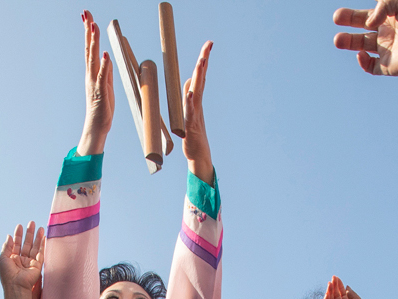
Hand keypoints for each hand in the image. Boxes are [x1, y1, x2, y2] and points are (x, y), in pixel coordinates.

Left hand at [0, 222, 45, 298]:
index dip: (18, 235)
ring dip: (37, 237)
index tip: (20, 226)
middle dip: (29, 233)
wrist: (16, 287)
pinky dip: (42, 246)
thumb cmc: (7, 275)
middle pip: (26, 244)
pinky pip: (41, 254)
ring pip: (34, 247)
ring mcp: (30, 263)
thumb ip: (6, 247)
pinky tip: (43, 237)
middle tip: (31, 223)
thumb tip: (9, 236)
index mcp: (13, 258)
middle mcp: (22, 260)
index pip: (16, 244)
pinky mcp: (37, 266)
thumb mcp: (2, 258)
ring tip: (39, 227)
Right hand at [77, 10, 114, 156]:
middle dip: (88, 31)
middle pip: (89, 49)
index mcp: (92, 73)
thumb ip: (107, 72)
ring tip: (94, 26)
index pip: (90, 49)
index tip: (87, 17)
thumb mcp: (107, 86)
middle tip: (86, 14)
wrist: (97, 126)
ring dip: (93, 42)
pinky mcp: (101, 91)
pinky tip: (104, 53)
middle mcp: (90, 75)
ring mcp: (94, 82)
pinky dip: (103, 64)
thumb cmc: (102, 108)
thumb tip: (108, 58)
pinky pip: (102, 76)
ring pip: (93, 58)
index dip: (89, 32)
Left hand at [181, 41, 214, 183]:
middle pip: (200, 78)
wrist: (198, 155)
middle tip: (209, 45)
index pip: (200, 75)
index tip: (209, 44)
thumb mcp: (188, 112)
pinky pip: (190, 111)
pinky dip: (190, 102)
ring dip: (199, 76)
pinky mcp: (191, 125)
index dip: (203, 59)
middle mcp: (197, 103)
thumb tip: (189, 83)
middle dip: (203, 61)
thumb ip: (188, 97)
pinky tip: (190, 93)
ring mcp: (195, 113)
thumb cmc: (193, 134)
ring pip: (197, 91)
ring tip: (201, 61)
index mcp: (196, 99)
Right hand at [322, 276, 370, 298]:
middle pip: (336, 295)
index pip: (342, 293)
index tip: (336, 278)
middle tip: (333, 278)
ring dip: (329, 292)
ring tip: (329, 284)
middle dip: (334, 286)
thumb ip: (353, 295)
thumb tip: (346, 287)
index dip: (339, 286)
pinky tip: (327, 294)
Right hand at [332, 0, 397, 76]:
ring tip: (337, 40)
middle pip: (362, 26)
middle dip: (348, 21)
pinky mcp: (391, 65)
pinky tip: (361, 53)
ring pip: (363, 46)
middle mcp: (389, 30)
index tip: (347, 10)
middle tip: (336, 18)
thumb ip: (381, 6)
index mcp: (391, 13)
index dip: (356, 11)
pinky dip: (363, 62)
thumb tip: (369, 23)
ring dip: (348, 43)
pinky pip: (372, 67)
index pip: (369, 11)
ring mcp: (389, 48)